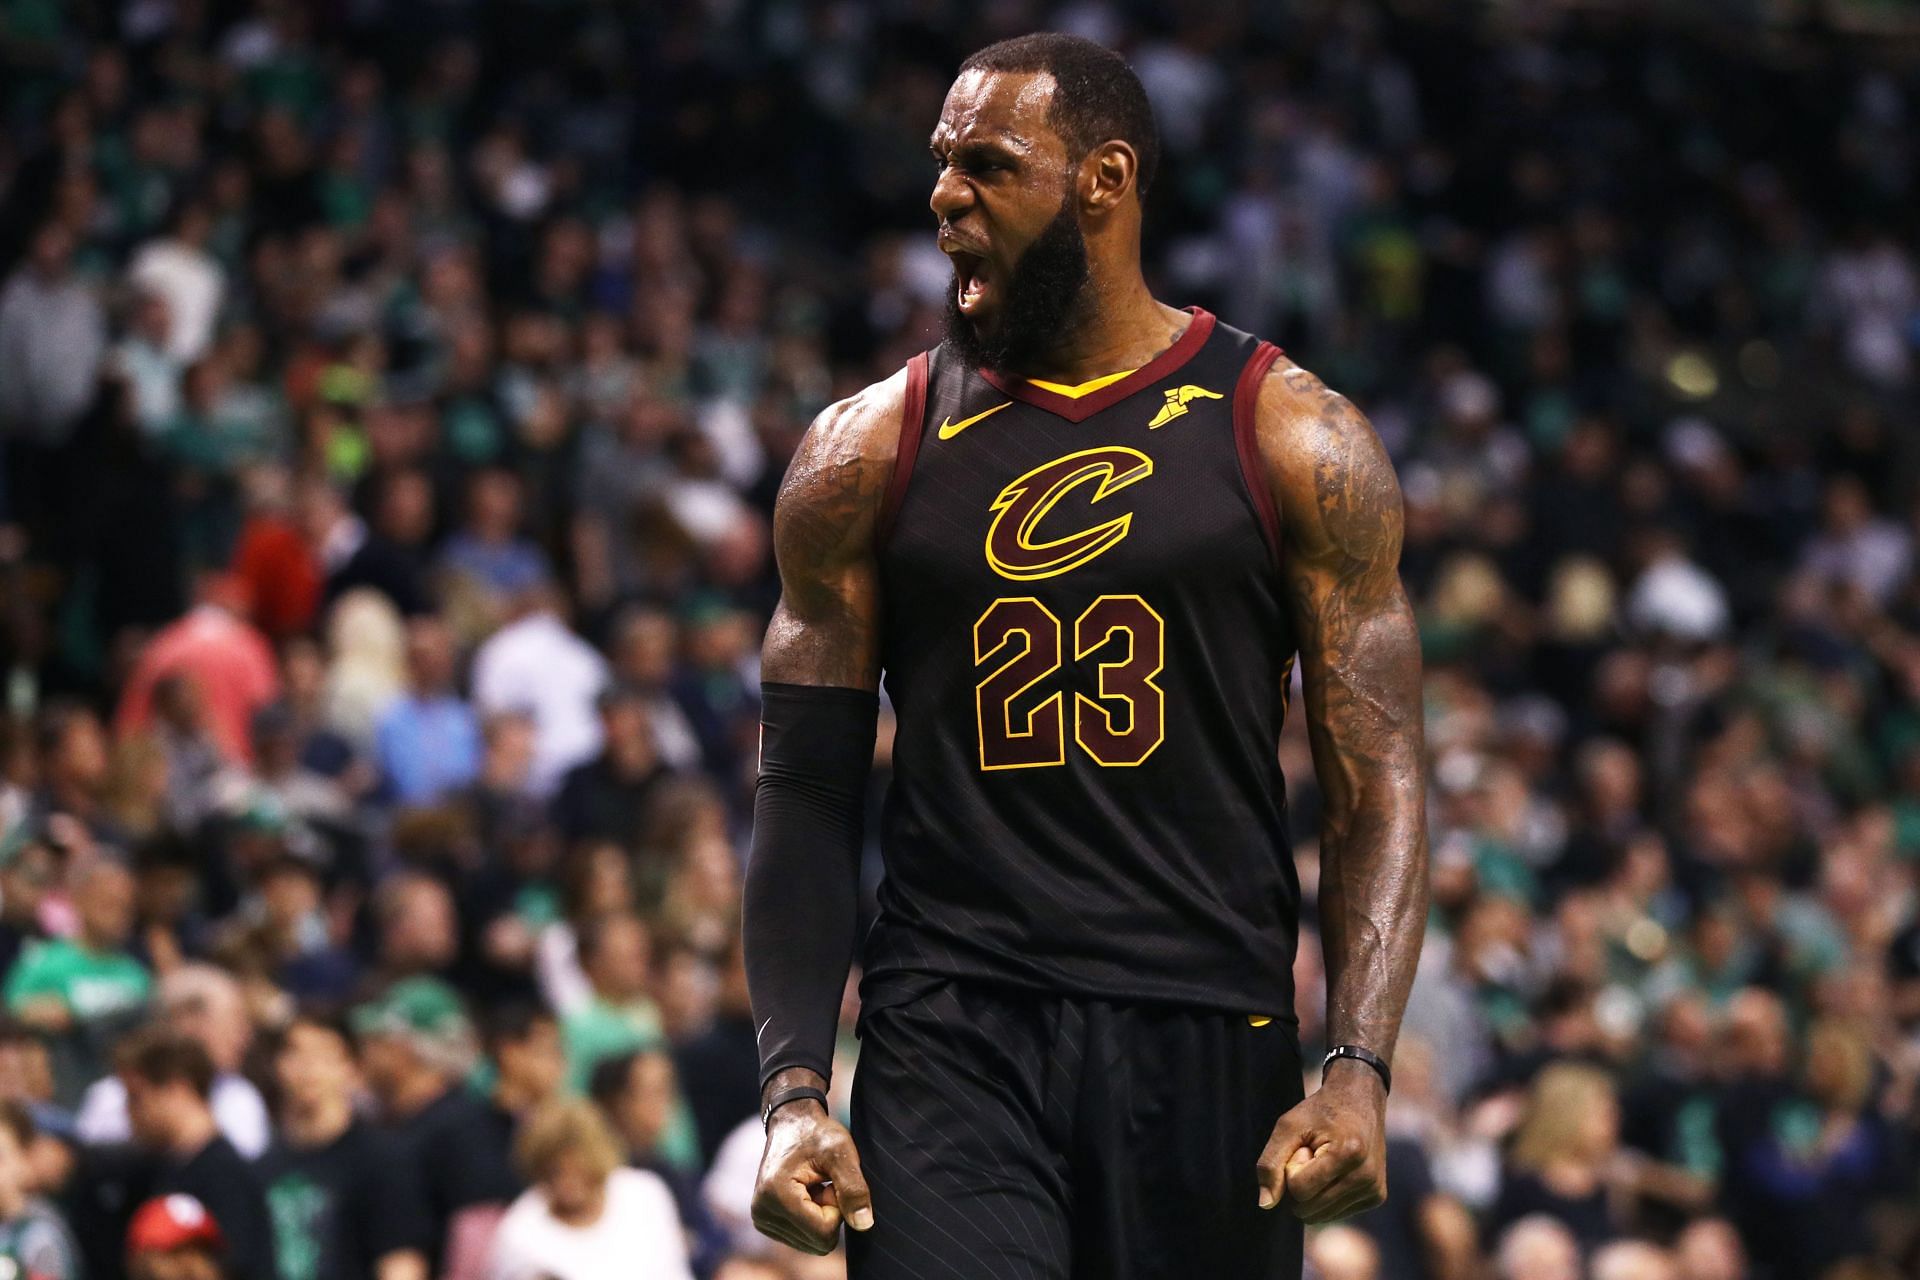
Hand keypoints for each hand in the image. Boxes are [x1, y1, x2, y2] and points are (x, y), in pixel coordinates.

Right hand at [751, 1087, 873, 1254]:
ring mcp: (761, 1219)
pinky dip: (811, 1218)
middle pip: (816, 1242)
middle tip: (824, 1183)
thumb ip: (854, 1188)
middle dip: (829, 1214)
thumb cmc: (817, 1133)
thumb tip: (863, 1224)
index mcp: (776, 1194)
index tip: (833, 1182)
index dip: (838, 1209)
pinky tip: (807, 1193)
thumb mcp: (841, 1153)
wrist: (791, 1122)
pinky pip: (802, 1238)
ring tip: (815, 1185)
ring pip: (811, 1243)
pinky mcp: (764, 1222)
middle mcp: (762, 1212)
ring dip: (820, 1216)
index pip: (823, 1232)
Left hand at [1256, 1061, 1386, 1221]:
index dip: (1291, 1168)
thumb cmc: (1320, 1111)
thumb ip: (1270, 1163)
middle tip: (1313, 1154)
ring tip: (1324, 1161)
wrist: (1359, 1099)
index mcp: (1348, 1154)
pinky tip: (1336, 1170)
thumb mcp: (1288, 1126)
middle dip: (1300, 1183)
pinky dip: (1326, 1195)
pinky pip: (1333, 1214)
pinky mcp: (1377, 1197)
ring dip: (1313, 1191)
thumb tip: (1265, 1203)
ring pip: (1319, 1216)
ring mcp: (1374, 1189)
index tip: (1304, 1146)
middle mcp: (1367, 1176)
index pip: (1299, 1190)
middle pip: (1308, 1208)